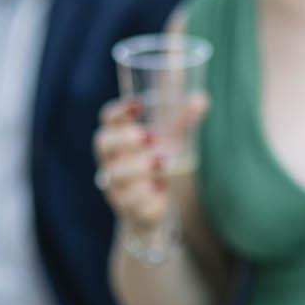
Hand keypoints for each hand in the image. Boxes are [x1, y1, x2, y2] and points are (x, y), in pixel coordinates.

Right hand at [92, 94, 208, 235]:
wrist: (153, 204)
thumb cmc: (156, 160)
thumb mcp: (170, 139)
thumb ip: (182, 120)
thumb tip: (201, 98)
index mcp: (118, 135)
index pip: (108, 118)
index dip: (119, 110)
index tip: (138, 104)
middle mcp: (111, 158)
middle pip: (103, 143)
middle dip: (125, 138)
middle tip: (150, 136)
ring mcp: (115, 184)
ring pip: (115, 175)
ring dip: (138, 167)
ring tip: (163, 162)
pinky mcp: (126, 206)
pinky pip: (130, 202)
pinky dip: (145, 195)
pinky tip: (159, 190)